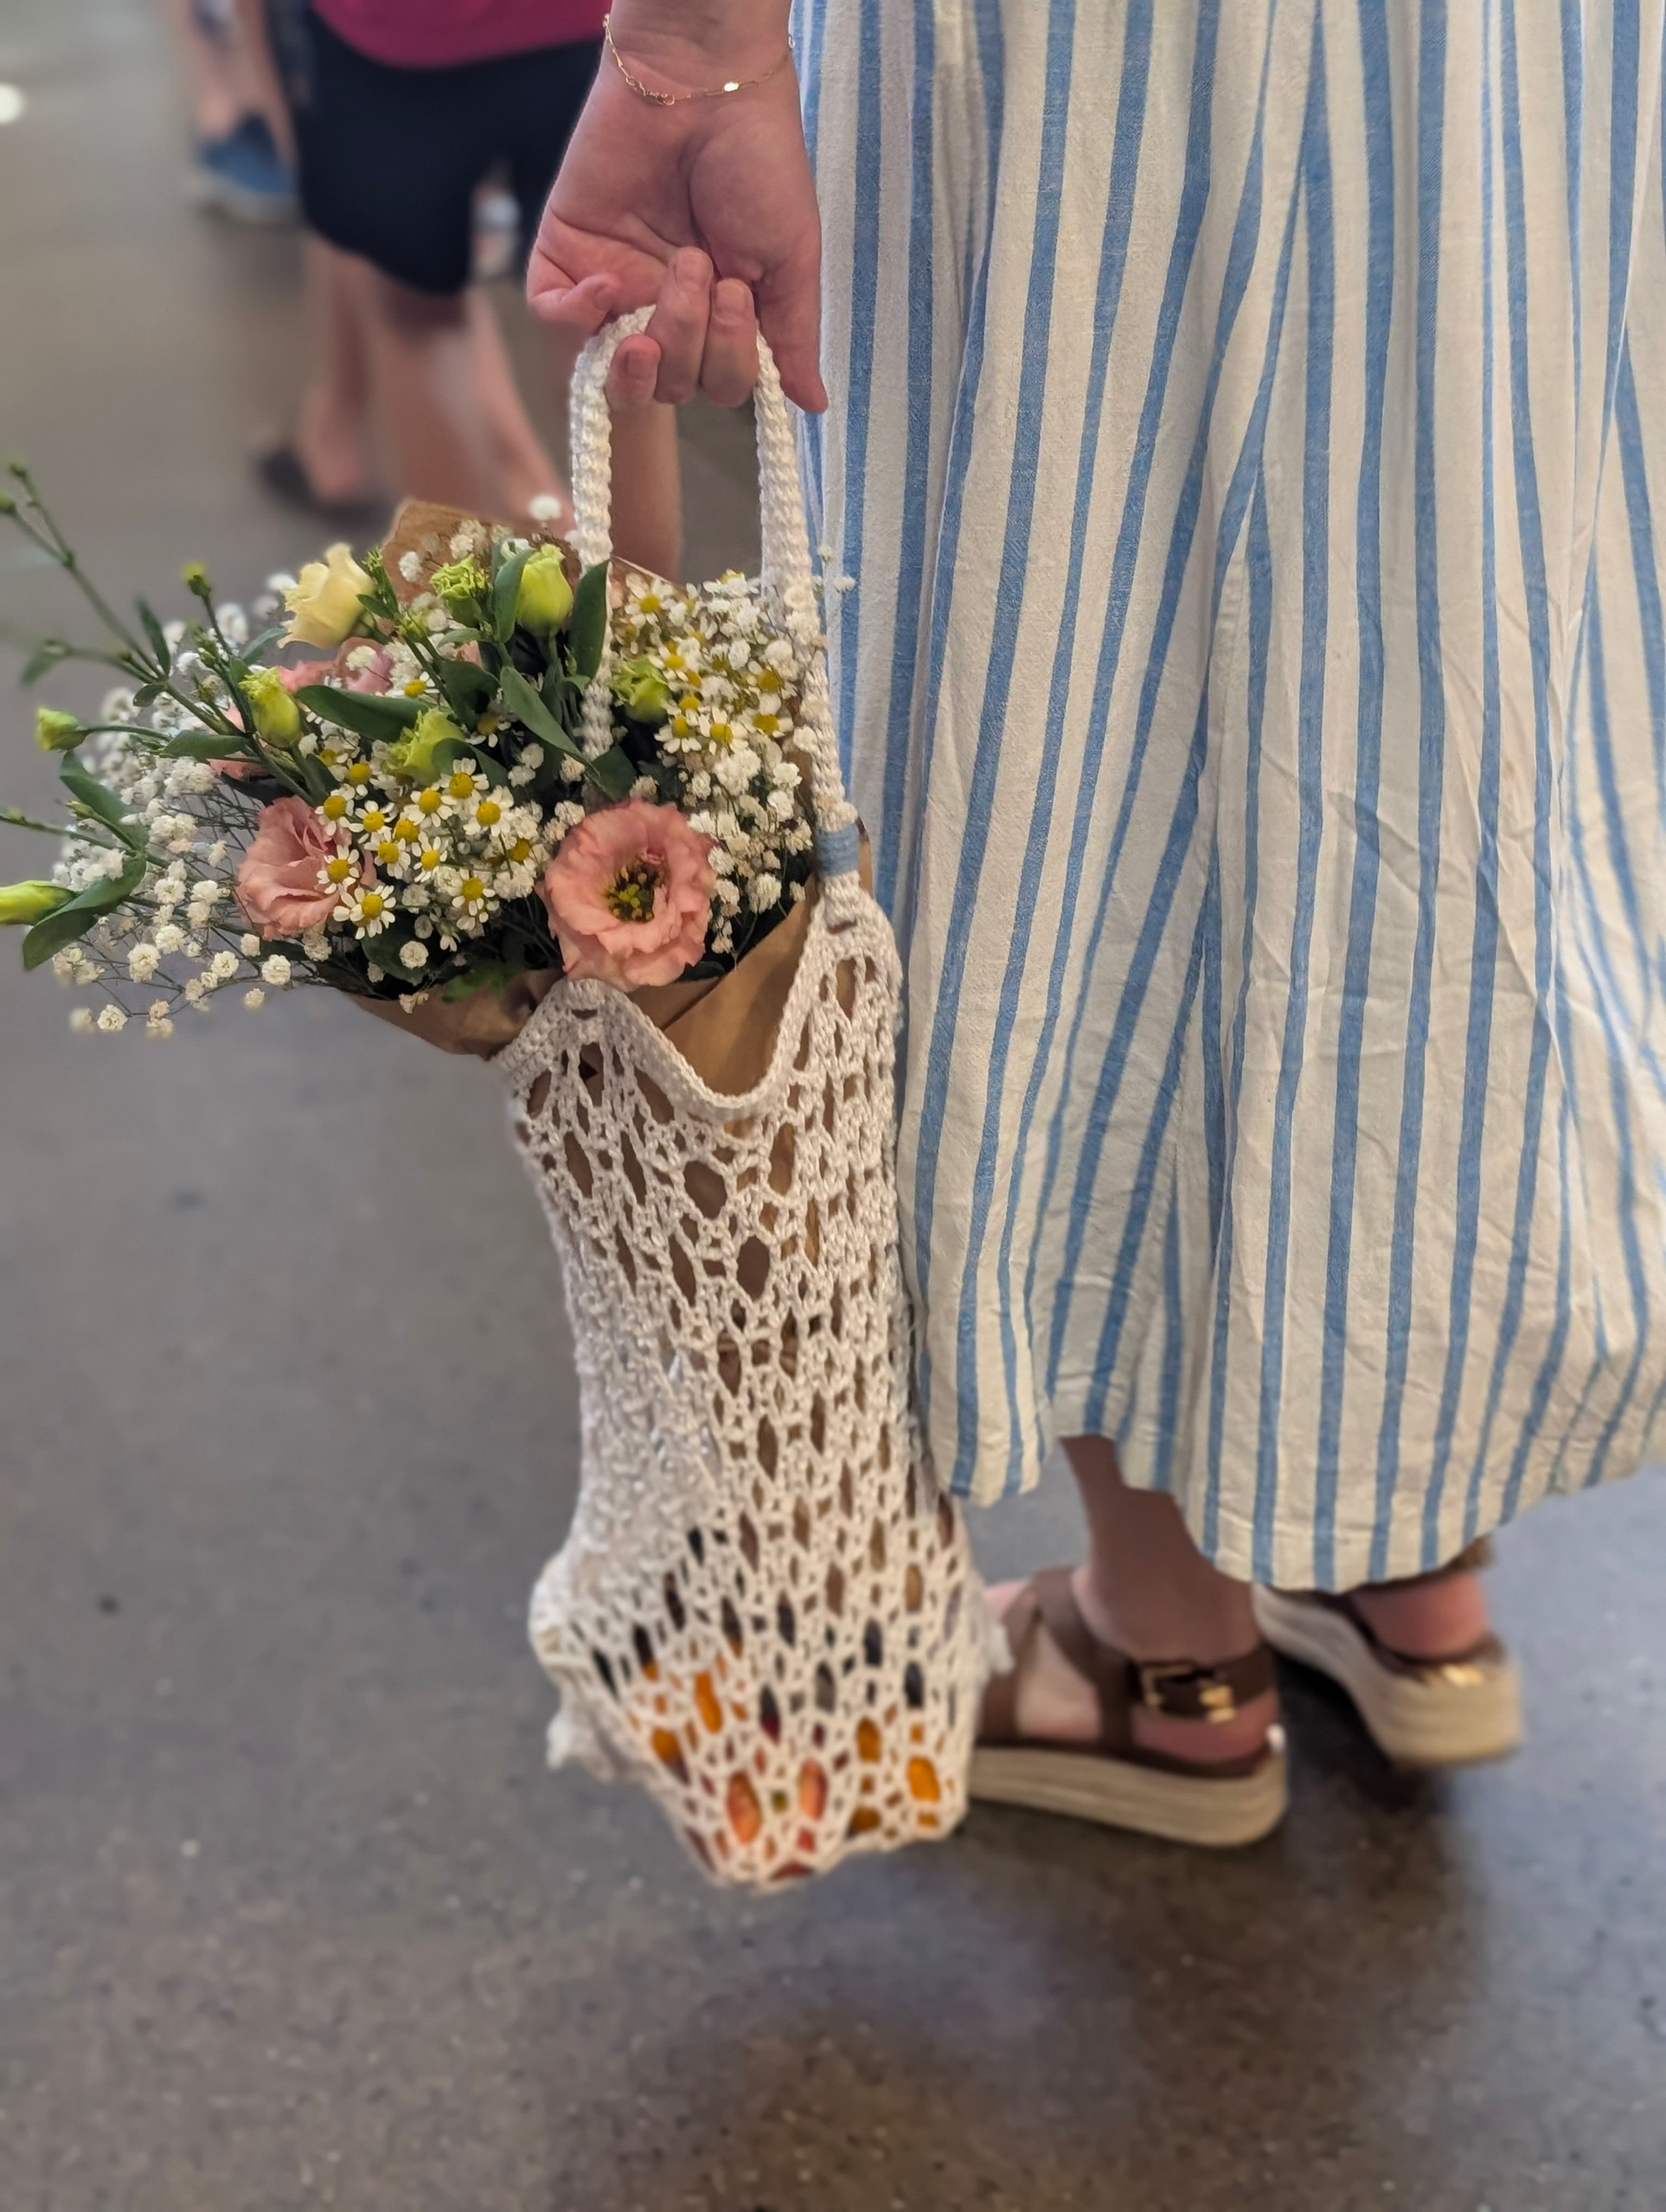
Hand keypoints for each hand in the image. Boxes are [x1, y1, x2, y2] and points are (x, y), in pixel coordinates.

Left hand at [527, 48, 824, 412]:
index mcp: (720, 317)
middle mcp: (667, 310)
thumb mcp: (790, 260)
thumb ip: (793, 338)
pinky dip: (578, 317)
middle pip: (669, 387)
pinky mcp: (567, 255)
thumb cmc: (760, 164)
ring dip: (651, 334)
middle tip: (703, 270)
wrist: (705, 85)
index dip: (726, 362)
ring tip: (674, 269)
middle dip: (689, 342)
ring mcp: (615, 285)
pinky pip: (556, 319)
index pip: (715, 386)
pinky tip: (606, 284)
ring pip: (616, 368)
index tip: (738, 294)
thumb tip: (813, 407)